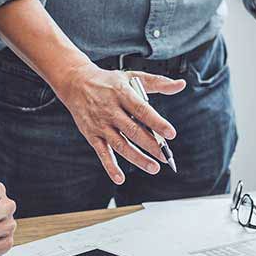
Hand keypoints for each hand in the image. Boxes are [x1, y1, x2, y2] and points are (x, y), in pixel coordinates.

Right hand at [57, 63, 185, 183]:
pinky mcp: (92, 135)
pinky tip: (120, 178)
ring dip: (137, 158)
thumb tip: (180, 85)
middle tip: (165, 156)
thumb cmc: (108, 81)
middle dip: (151, 145)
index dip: (157, 123)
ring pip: (120, 144)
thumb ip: (158, 82)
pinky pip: (102, 153)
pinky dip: (110, 166)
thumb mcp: (132, 76)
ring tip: (153, 167)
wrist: (75, 83)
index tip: (171, 134)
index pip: (142, 110)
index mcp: (122, 94)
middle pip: (133, 131)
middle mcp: (111, 110)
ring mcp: (101, 124)